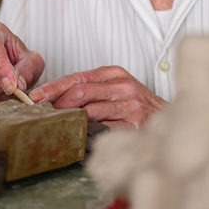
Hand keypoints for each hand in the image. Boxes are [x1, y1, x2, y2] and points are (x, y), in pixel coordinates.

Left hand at [29, 66, 165, 127]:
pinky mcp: (134, 121)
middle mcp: (122, 84)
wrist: (172, 121)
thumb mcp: (117, 91)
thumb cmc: (140, 108)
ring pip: (88, 108)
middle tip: (39, 111)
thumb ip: (93, 91)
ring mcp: (130, 102)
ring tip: (54, 123)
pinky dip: (86, 130)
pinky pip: (102, 126)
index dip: (53, 86)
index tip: (35, 96)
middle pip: (79, 90)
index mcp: (115, 73)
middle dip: (55, 101)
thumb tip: (59, 100)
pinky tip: (76, 134)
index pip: (77, 77)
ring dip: (67, 117)